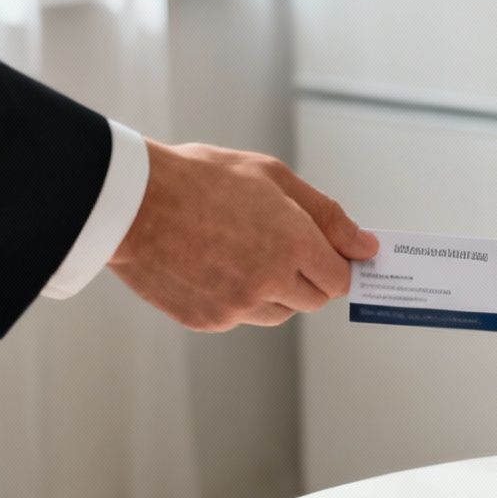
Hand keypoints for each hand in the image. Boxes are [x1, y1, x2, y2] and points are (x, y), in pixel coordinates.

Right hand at [108, 140, 378, 330]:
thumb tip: (367, 247)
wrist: (129, 201)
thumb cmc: (201, 178)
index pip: (339, 277)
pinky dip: (237, 298)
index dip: (334, 263)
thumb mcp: (272, 177)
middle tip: (276, 245)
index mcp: (293, 242)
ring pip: (280, 313)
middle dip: (307, 276)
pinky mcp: (209, 320)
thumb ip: (327, 215)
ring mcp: (238, 306)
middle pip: (314, 299)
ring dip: (275, 290)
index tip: (325, 252)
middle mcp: (270, 281)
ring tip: (240, 251)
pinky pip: (241, 317)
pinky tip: (213, 265)